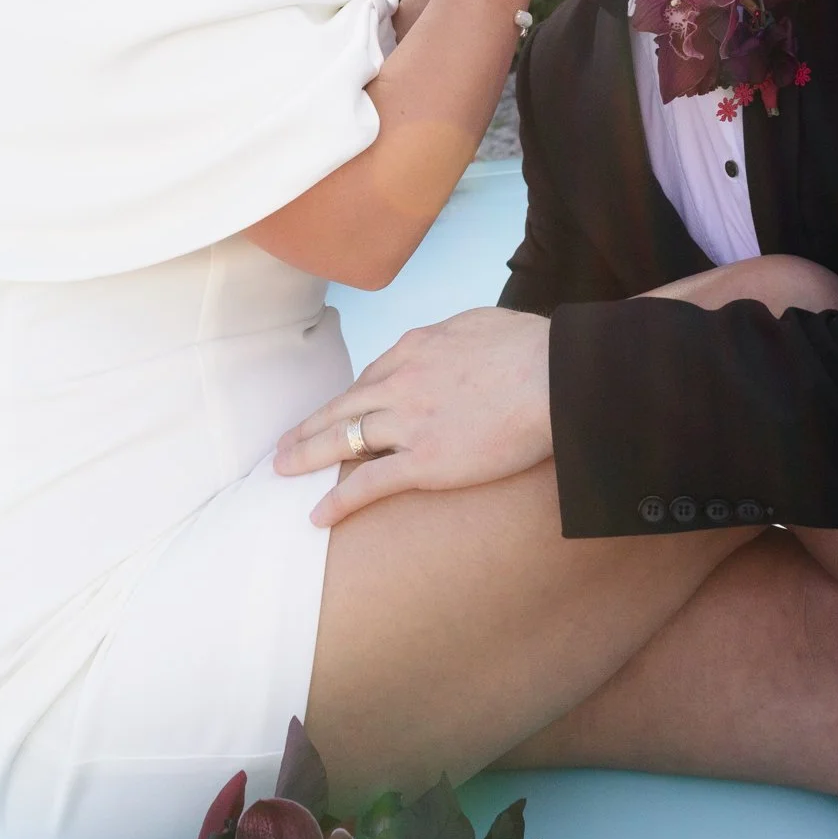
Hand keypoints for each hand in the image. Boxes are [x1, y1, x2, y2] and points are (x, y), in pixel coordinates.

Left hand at [273, 308, 552, 524]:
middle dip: (309, 426)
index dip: (350, 400)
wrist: (554, 374)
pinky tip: (318, 514)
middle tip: (284, 443)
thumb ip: (456, 338)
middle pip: (342, 407)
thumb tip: (456, 344)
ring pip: (343, 439)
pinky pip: (369, 483)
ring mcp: (409, 422)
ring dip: (308, 455)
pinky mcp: (425, 461)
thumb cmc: (531, 347)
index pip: (372, 376)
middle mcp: (401, 382)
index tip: (338, 414)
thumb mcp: (480, 324)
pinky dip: (338, 499)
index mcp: (416, 347)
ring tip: (283, 470)